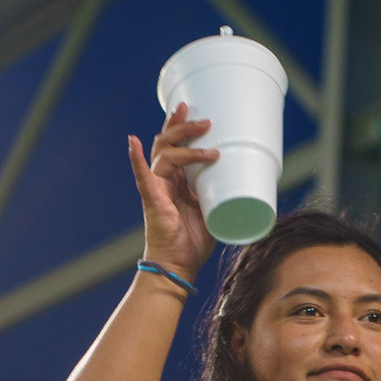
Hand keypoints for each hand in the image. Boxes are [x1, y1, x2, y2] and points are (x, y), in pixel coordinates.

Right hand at [127, 104, 219, 282]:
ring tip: (203, 131)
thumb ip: (220, 195)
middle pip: (168, 144)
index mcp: (176, 182)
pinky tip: (133, 143)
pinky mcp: (152, 200)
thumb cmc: (193, 244)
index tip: (198, 114)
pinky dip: (136, 159)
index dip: (183, 129)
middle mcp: (164, 181)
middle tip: (203, 118)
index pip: (176, 148)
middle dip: (183, 126)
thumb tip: (247, 183)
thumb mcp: (212, 212)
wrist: (179, 267)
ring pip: (164, 154)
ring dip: (183, 140)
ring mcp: (156, 188)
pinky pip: (143, 176)